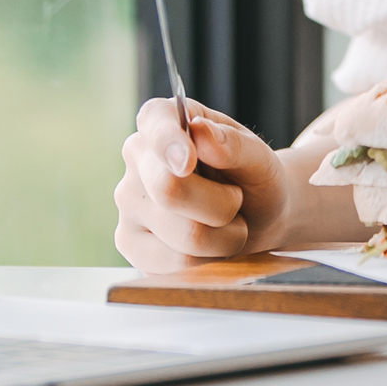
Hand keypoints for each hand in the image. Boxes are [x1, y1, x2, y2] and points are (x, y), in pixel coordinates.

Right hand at [113, 99, 291, 269]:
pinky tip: (210, 246)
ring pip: (183, 234)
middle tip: (235, 199)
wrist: (257, 218)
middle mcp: (137, 159)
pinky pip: (176, 264)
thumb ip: (234, 143)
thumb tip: (200, 131)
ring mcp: (127, 204)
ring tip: (228, 224)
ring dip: (224, 237)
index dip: (169, 143)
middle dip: (222, 204)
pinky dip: (210, 260)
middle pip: (170, 190)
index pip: (154, 122)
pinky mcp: (129, 245)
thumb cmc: (253, 178)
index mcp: (162, 121)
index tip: (187, 162)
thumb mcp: (258, 156)